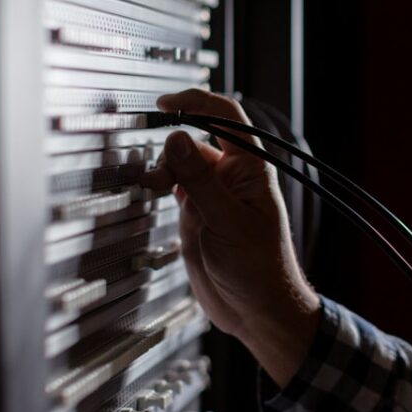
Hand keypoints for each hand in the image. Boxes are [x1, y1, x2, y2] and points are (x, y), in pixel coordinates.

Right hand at [141, 89, 320, 385]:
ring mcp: (213, 195)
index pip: (226, 118)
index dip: (197, 102)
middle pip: (195, 140)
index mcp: (251, 169)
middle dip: (172, 146)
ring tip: (152, 185)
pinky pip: (175, 186)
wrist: (256, 309)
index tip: (166, 102)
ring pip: (181, 164)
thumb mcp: (227, 221)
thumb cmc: (260, 268)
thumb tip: (178, 139)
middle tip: (157, 170)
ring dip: (163, 168)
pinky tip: (151, 189)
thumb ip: (199, 180)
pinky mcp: (197, 214)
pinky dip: (160, 183)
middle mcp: (232, 177)